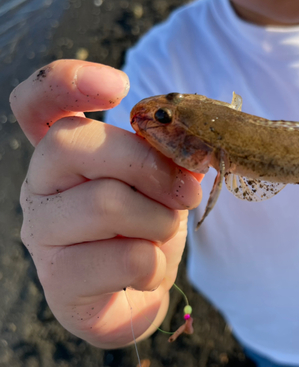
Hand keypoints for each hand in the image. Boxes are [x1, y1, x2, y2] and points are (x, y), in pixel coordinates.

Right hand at [10, 60, 201, 347]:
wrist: (139, 289)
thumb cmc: (148, 225)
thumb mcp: (162, 182)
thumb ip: (166, 160)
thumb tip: (187, 156)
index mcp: (64, 155)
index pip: (38, 103)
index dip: (67, 82)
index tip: (119, 86)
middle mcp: (40, 187)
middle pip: (73, 144)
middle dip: (147, 165)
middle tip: (187, 192)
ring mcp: (42, 234)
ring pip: (106, 203)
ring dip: (160, 220)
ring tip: (163, 233)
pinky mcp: (60, 283)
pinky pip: (125, 258)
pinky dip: (156, 264)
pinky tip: (148, 271)